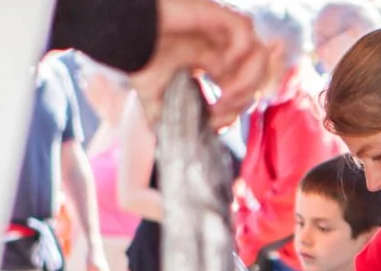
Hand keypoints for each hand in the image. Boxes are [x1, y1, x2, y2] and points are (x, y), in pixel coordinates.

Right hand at [131, 0, 281, 129]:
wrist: (120, 35)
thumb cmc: (136, 60)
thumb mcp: (155, 99)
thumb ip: (168, 120)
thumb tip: (178, 145)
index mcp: (213, 64)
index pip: (245, 87)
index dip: (237, 108)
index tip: (215, 120)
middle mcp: (221, 48)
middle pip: (259, 74)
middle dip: (246, 97)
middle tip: (222, 108)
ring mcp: (221, 31)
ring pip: (260, 53)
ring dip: (249, 79)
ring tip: (227, 92)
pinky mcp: (215, 14)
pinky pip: (246, 30)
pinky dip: (241, 51)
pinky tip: (222, 64)